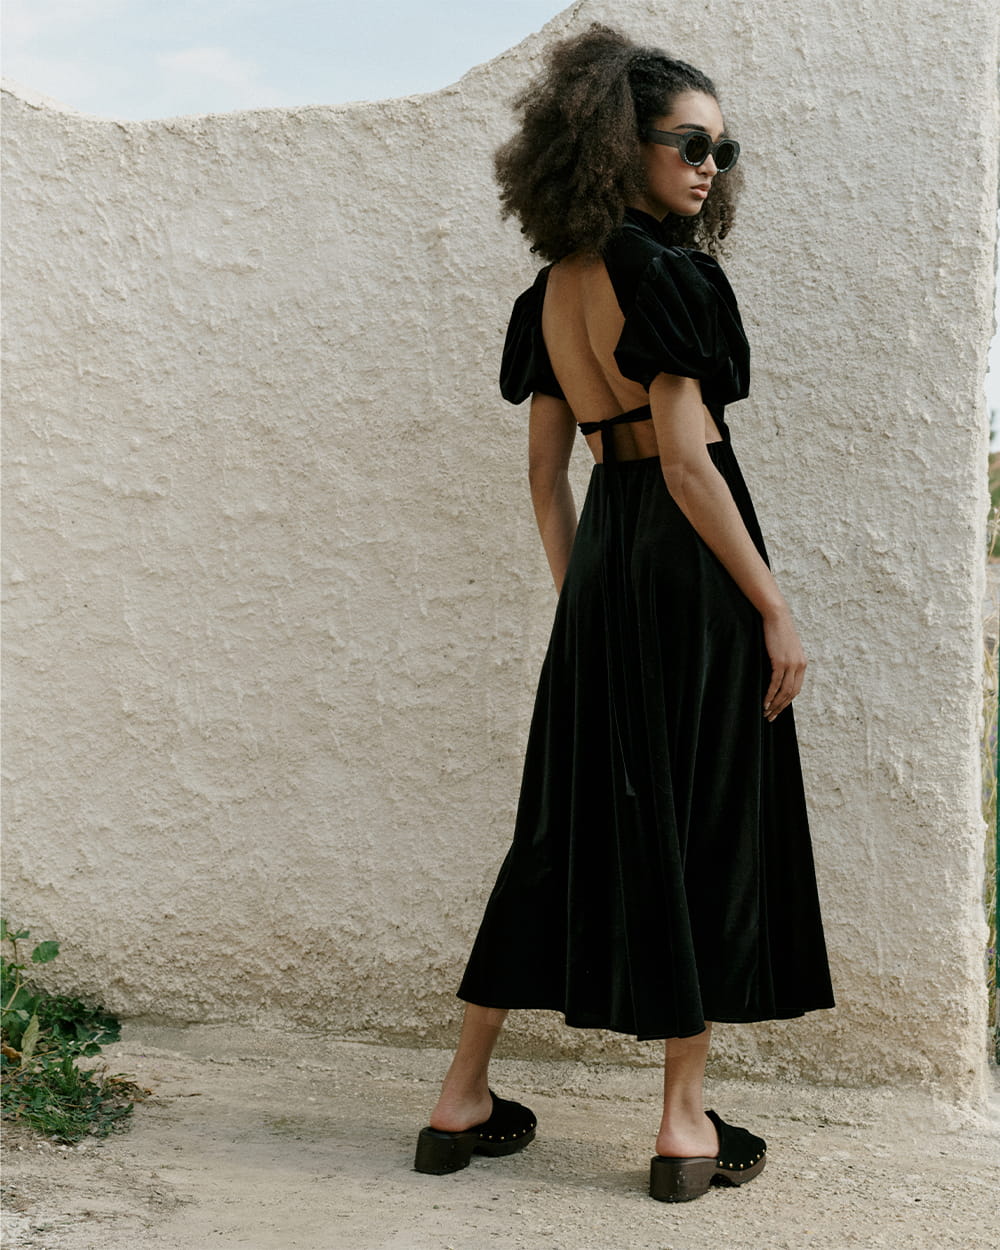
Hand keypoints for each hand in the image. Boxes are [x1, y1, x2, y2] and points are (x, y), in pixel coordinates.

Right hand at [761, 607, 805, 721]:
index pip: (796, 689)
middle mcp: (800, 666)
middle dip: (780, 707)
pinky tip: (764, 702)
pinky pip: (775, 683)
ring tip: (766, 713)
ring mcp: (791, 664)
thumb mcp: (785, 648)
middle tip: (771, 717)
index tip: (777, 709)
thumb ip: (785, 661)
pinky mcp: (781, 662)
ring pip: (784, 691)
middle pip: (791, 693)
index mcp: (803, 664)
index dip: (786, 702)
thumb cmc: (778, 631)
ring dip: (774, 704)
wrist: (777, 616)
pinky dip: (770, 695)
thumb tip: (778, 674)